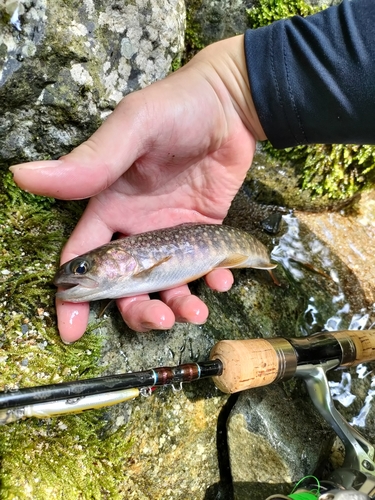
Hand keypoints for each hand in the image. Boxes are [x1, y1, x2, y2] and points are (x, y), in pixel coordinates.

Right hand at [10, 35, 265, 342]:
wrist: (231, 105)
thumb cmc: (177, 109)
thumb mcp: (133, 130)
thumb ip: (91, 162)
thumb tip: (23, 175)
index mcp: (110, 207)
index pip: (84, 257)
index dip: (75, 295)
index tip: (71, 329)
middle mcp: (137, 228)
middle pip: (128, 285)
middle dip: (139, 309)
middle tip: (160, 319)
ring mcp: (172, 234)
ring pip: (167, 285)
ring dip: (179, 305)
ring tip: (196, 312)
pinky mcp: (204, 234)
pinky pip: (204, 269)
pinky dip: (212, 281)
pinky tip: (222, 280)